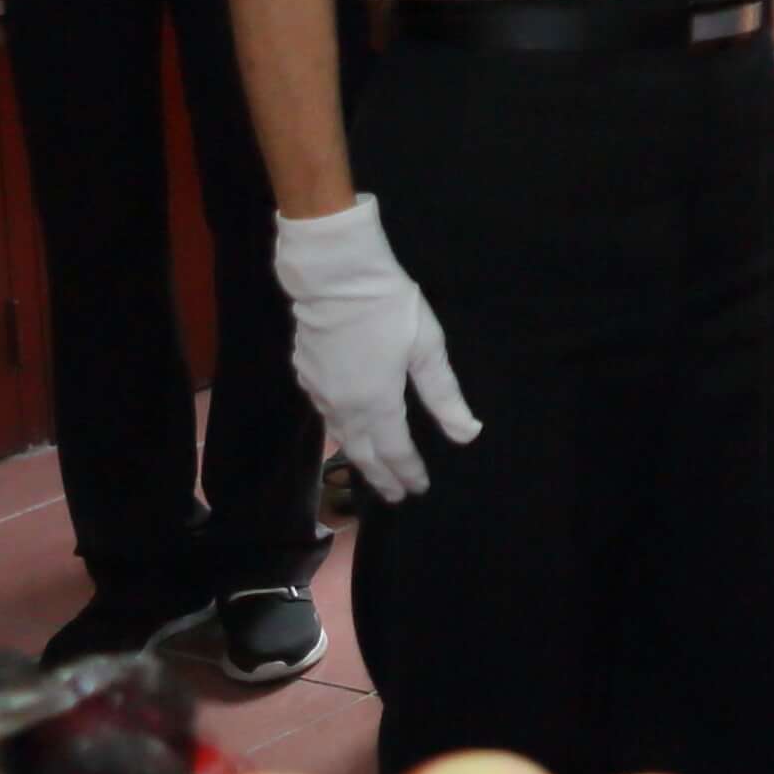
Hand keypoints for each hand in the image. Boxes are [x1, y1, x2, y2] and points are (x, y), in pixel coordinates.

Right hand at [272, 197, 478, 504]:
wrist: (334, 277)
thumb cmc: (388, 308)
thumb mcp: (427, 348)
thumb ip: (444, 395)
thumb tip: (468, 434)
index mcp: (376, 404)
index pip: (395, 451)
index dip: (408, 472)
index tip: (417, 490)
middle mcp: (343, 407)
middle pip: (362, 453)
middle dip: (381, 476)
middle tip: (395, 496)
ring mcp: (318, 391)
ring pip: (340, 436)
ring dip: (357, 456)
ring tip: (371, 469)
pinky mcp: (305, 374)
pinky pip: (324, 414)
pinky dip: (339, 430)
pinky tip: (345, 427)